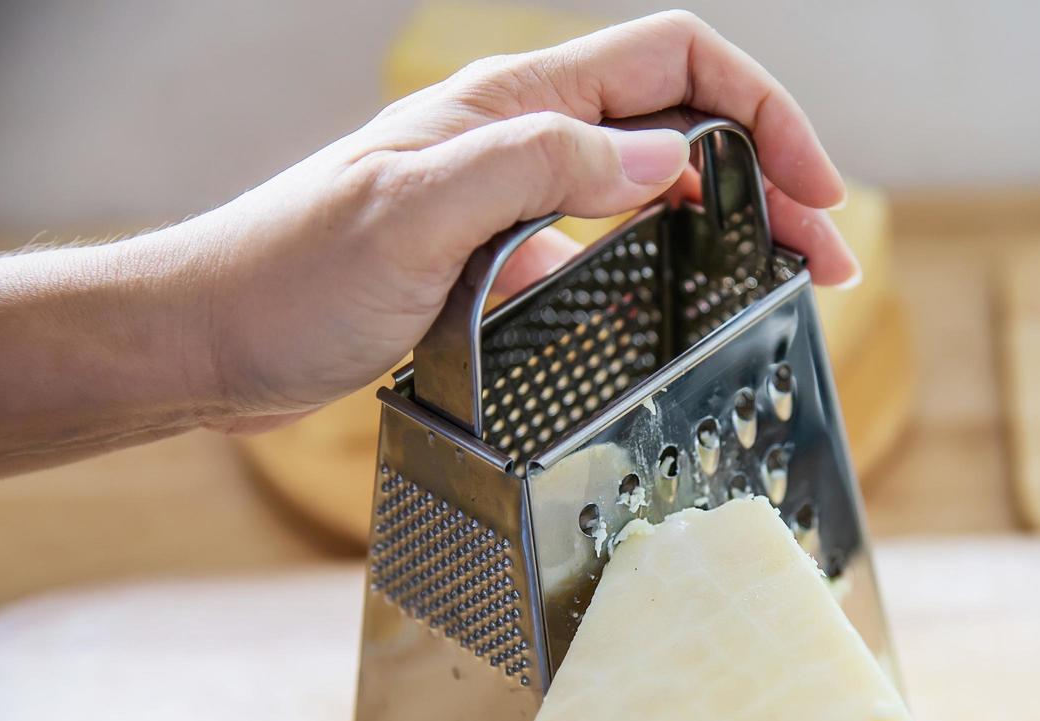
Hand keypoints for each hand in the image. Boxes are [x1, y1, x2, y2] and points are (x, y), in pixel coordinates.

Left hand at [185, 9, 856, 428]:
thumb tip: (657, 156)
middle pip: (682, 124)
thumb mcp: (414, 213)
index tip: (813, 187)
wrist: (211, 339)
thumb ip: (535, 168)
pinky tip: (688, 313)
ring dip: (730, 224)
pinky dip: (668, 270)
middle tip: (828, 255)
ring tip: (788, 280)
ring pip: (653, 188)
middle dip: (770, 176)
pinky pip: (609, 249)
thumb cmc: (288, 274)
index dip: (761, 111)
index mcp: (512, 104)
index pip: (675, 63)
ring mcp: (515, 202)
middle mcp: (522, 141)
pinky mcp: (500, 262)